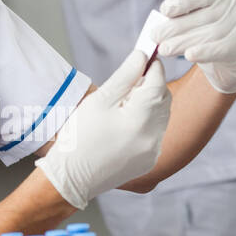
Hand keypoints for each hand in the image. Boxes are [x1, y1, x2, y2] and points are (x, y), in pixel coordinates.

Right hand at [35, 51, 171, 208]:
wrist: (71, 178)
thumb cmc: (79, 137)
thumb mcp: (100, 100)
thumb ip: (125, 76)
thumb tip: (142, 57)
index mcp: (140, 120)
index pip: (158, 84)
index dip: (154, 68)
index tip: (146, 57)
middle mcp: (152, 138)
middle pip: (164, 100)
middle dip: (152, 85)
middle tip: (132, 80)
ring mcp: (153, 152)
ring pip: (162, 117)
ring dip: (150, 104)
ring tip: (124, 105)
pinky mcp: (149, 161)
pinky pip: (156, 134)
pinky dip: (147, 123)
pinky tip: (125, 124)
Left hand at [155, 0, 235, 94]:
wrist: (233, 61)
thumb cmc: (210, 36)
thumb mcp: (198, 20)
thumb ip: (184, 15)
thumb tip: (163, 17)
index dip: (182, 2)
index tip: (164, 11)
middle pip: (203, 17)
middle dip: (176, 27)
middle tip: (156, 36)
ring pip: (209, 34)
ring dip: (183, 42)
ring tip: (164, 49)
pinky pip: (220, 49)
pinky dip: (203, 52)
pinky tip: (189, 55)